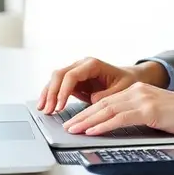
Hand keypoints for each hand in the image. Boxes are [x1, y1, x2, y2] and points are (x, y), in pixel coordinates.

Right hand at [37, 57, 167, 114]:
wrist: (130, 77)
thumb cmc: (127, 82)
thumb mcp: (121, 90)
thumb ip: (106, 95)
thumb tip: (91, 101)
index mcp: (93, 64)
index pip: (72, 75)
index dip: (64, 91)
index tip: (60, 106)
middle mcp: (82, 65)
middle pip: (59, 75)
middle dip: (51, 93)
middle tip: (47, 110)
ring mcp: (76, 71)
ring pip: (55, 79)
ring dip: (47, 94)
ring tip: (43, 109)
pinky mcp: (74, 81)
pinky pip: (58, 86)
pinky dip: (51, 95)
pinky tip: (46, 106)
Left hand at [61, 83, 173, 136]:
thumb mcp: (155, 112)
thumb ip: (137, 116)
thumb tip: (118, 128)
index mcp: (137, 91)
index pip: (106, 101)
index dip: (88, 111)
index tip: (75, 121)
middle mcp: (137, 92)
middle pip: (102, 104)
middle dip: (81, 116)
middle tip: (67, 126)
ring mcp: (142, 99)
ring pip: (107, 110)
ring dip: (87, 121)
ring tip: (73, 130)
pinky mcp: (149, 110)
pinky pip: (120, 118)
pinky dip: (103, 125)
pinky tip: (92, 131)